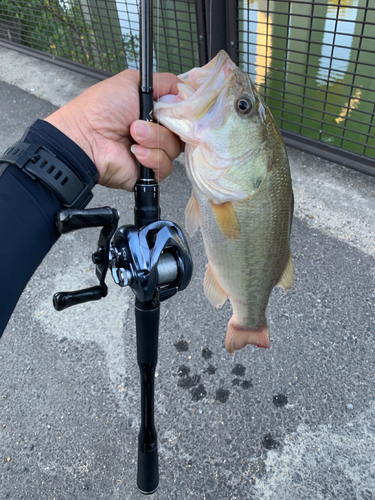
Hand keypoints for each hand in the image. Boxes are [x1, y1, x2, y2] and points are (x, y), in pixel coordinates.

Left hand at [44, 69, 182, 190]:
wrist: (85, 138)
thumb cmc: (101, 109)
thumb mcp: (134, 81)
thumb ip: (165, 82)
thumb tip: (186, 90)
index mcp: (153, 109)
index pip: (182, 111)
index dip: (185, 111)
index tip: (182, 108)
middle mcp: (155, 130)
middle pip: (182, 131)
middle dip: (167, 124)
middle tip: (147, 119)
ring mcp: (153, 151)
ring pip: (175, 149)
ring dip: (155, 139)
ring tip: (133, 134)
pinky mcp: (149, 172)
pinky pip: (165, 167)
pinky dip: (152, 157)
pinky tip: (135, 152)